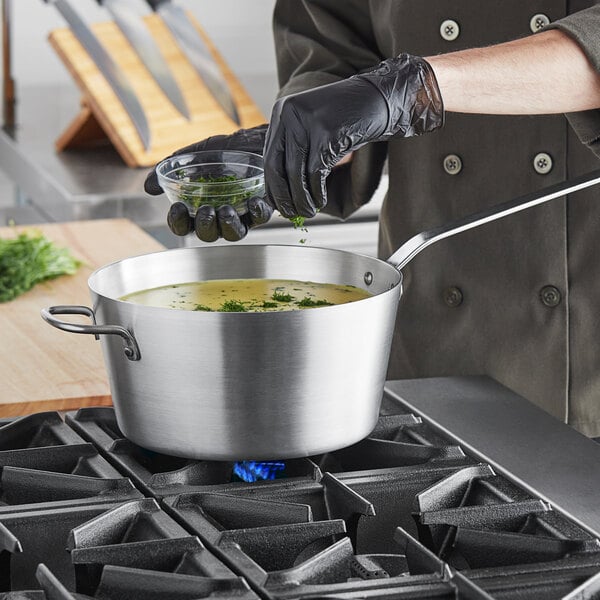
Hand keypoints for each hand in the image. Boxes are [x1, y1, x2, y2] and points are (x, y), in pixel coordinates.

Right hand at [145, 124, 273, 241]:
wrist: (258, 137)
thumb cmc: (228, 148)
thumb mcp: (196, 154)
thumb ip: (171, 168)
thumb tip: (148, 187)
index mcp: (200, 206)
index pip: (184, 225)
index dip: (178, 222)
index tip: (177, 208)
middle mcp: (220, 215)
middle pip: (208, 234)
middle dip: (204, 226)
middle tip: (205, 210)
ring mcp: (242, 215)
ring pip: (234, 234)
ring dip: (227, 225)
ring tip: (225, 210)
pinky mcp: (263, 210)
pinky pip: (260, 219)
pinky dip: (256, 212)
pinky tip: (253, 201)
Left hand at [263, 54, 444, 217]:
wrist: (378, 99)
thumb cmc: (346, 118)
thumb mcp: (312, 126)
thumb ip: (294, 147)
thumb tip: (279, 187)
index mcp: (282, 111)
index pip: (268, 157)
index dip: (272, 186)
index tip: (277, 204)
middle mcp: (290, 114)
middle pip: (276, 168)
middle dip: (283, 197)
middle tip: (291, 214)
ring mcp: (308, 123)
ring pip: (295, 174)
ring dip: (301, 200)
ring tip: (307, 212)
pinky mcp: (327, 134)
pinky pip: (315, 173)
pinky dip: (317, 193)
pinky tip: (320, 201)